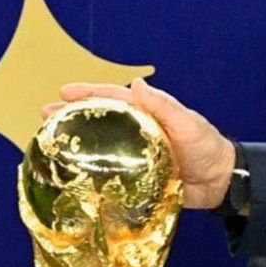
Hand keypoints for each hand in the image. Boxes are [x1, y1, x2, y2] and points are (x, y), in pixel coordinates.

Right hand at [43, 78, 235, 209]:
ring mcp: (136, 154)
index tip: (63, 92)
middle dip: (72, 115)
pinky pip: (108, 171)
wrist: (221, 183)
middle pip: (100, 119)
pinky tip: (71, 176)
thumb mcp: (189, 124)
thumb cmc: (208, 148)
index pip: (114, 97)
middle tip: (44, 115)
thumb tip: (137, 83)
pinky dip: (90, 171)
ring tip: (49, 142)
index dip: (89, 93)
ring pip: (100, 144)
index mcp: (149, 113)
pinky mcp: (136, 178)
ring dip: (76, 142)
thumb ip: (165, 106)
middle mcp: (138, 131)